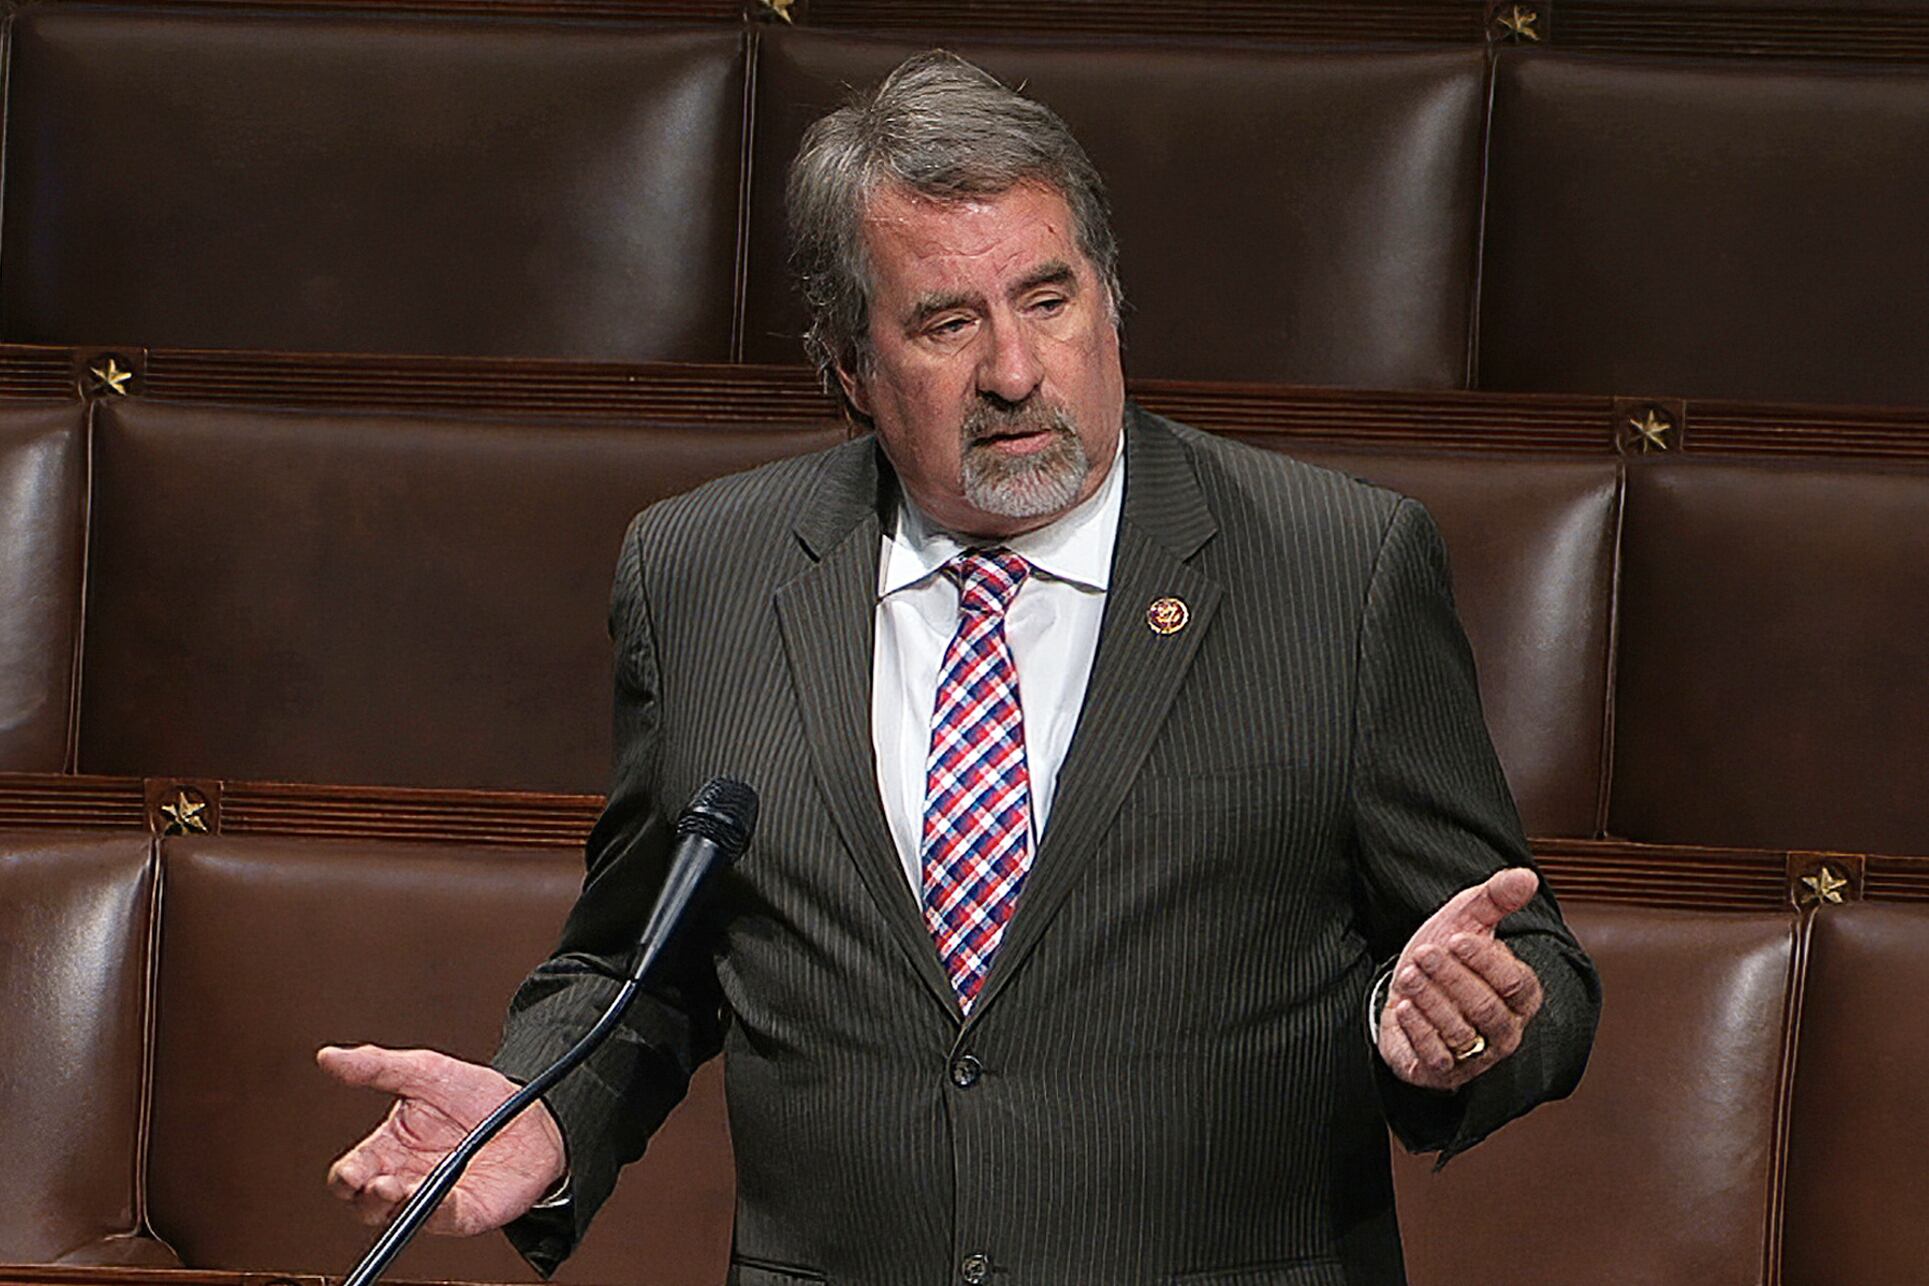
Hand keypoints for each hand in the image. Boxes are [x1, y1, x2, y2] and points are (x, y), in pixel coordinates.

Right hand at [319, 1044, 566, 1234]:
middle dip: (365, 1198)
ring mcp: (433, 1197)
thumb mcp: (424, 1070)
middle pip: (365, 1204)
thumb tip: (329, 1057)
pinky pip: (442, 1219)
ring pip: (399, 1217)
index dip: (345, 1178)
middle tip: (378, 1181)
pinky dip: (436, 1211)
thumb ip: (376, 1067)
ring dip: (395, 1208)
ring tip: (399, 1187)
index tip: (351, 1171)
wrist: (533, 1112)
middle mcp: (405, 1177)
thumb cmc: (476, 1095)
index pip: (350, 1174)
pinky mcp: (462, 1211)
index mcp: (387, 1148)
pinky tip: (438, 1195)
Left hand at [1377, 868, 1544, 1091]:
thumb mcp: (1467, 919)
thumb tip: (1526, 876)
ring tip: (1408, 975)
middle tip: (1423, 953)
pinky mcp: (1443, 1072)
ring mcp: (1476, 1056)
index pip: (1514, 982)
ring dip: (1430, 1000)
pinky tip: (1403, 1006)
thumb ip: (1495, 898)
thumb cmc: (1445, 956)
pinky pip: (1436, 1058)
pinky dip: (1418, 1030)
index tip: (1454, 939)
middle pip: (1486, 1008)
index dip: (1484, 960)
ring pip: (1460, 1032)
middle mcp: (1505, 1031)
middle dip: (1451, 978)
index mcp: (1521, 995)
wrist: (1406, 989)